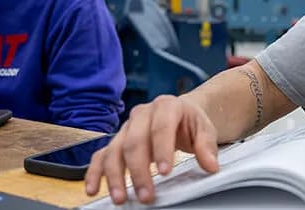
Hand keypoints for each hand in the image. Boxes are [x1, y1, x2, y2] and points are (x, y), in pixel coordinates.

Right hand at [84, 95, 219, 204]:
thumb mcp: (205, 128)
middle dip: (138, 171)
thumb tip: (210, 165)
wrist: (181, 113)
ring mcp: (127, 128)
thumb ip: (207, 146)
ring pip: (115, 150)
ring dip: (115, 176)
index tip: (165, 172)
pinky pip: (101, 155)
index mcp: (166, 106)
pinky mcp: (117, 141)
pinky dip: (95, 172)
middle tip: (146, 194)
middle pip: (134, 142)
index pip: (160, 128)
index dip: (161, 150)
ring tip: (121, 198)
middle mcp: (142, 114)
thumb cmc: (190, 121)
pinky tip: (94, 188)